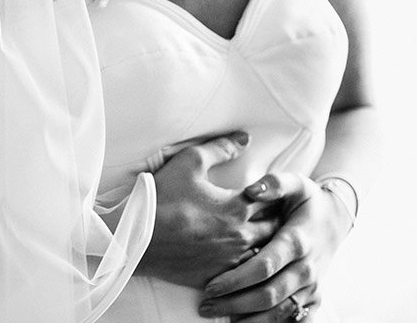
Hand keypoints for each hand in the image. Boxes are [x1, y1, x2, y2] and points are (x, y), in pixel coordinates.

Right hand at [137, 132, 279, 287]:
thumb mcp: (189, 162)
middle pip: (275, 230)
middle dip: (277, 221)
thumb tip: (244, 139)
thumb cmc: (163, 197)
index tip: (278, 194)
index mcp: (237, 208)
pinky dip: (251, 268)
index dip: (278, 196)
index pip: (273, 201)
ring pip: (265, 256)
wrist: (137, 236)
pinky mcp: (219, 277)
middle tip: (277, 214)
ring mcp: (230, 260)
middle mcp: (240, 236)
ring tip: (268, 239)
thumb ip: (220, 148)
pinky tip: (248, 263)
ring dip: (268, 246)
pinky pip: (247, 276)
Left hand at [197, 173, 353, 320]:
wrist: (335, 219)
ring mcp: (312, 286)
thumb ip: (273, 184)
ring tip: (219, 315)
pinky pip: (297, 320)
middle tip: (206, 305)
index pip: (264, 267)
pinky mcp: (315, 297)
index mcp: (297, 241)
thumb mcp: (295, 182)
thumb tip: (252, 190)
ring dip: (250, 319)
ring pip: (280, 312)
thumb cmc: (306, 200)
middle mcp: (306, 268)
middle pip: (269, 294)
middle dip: (235, 303)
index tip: (210, 285)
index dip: (237, 279)